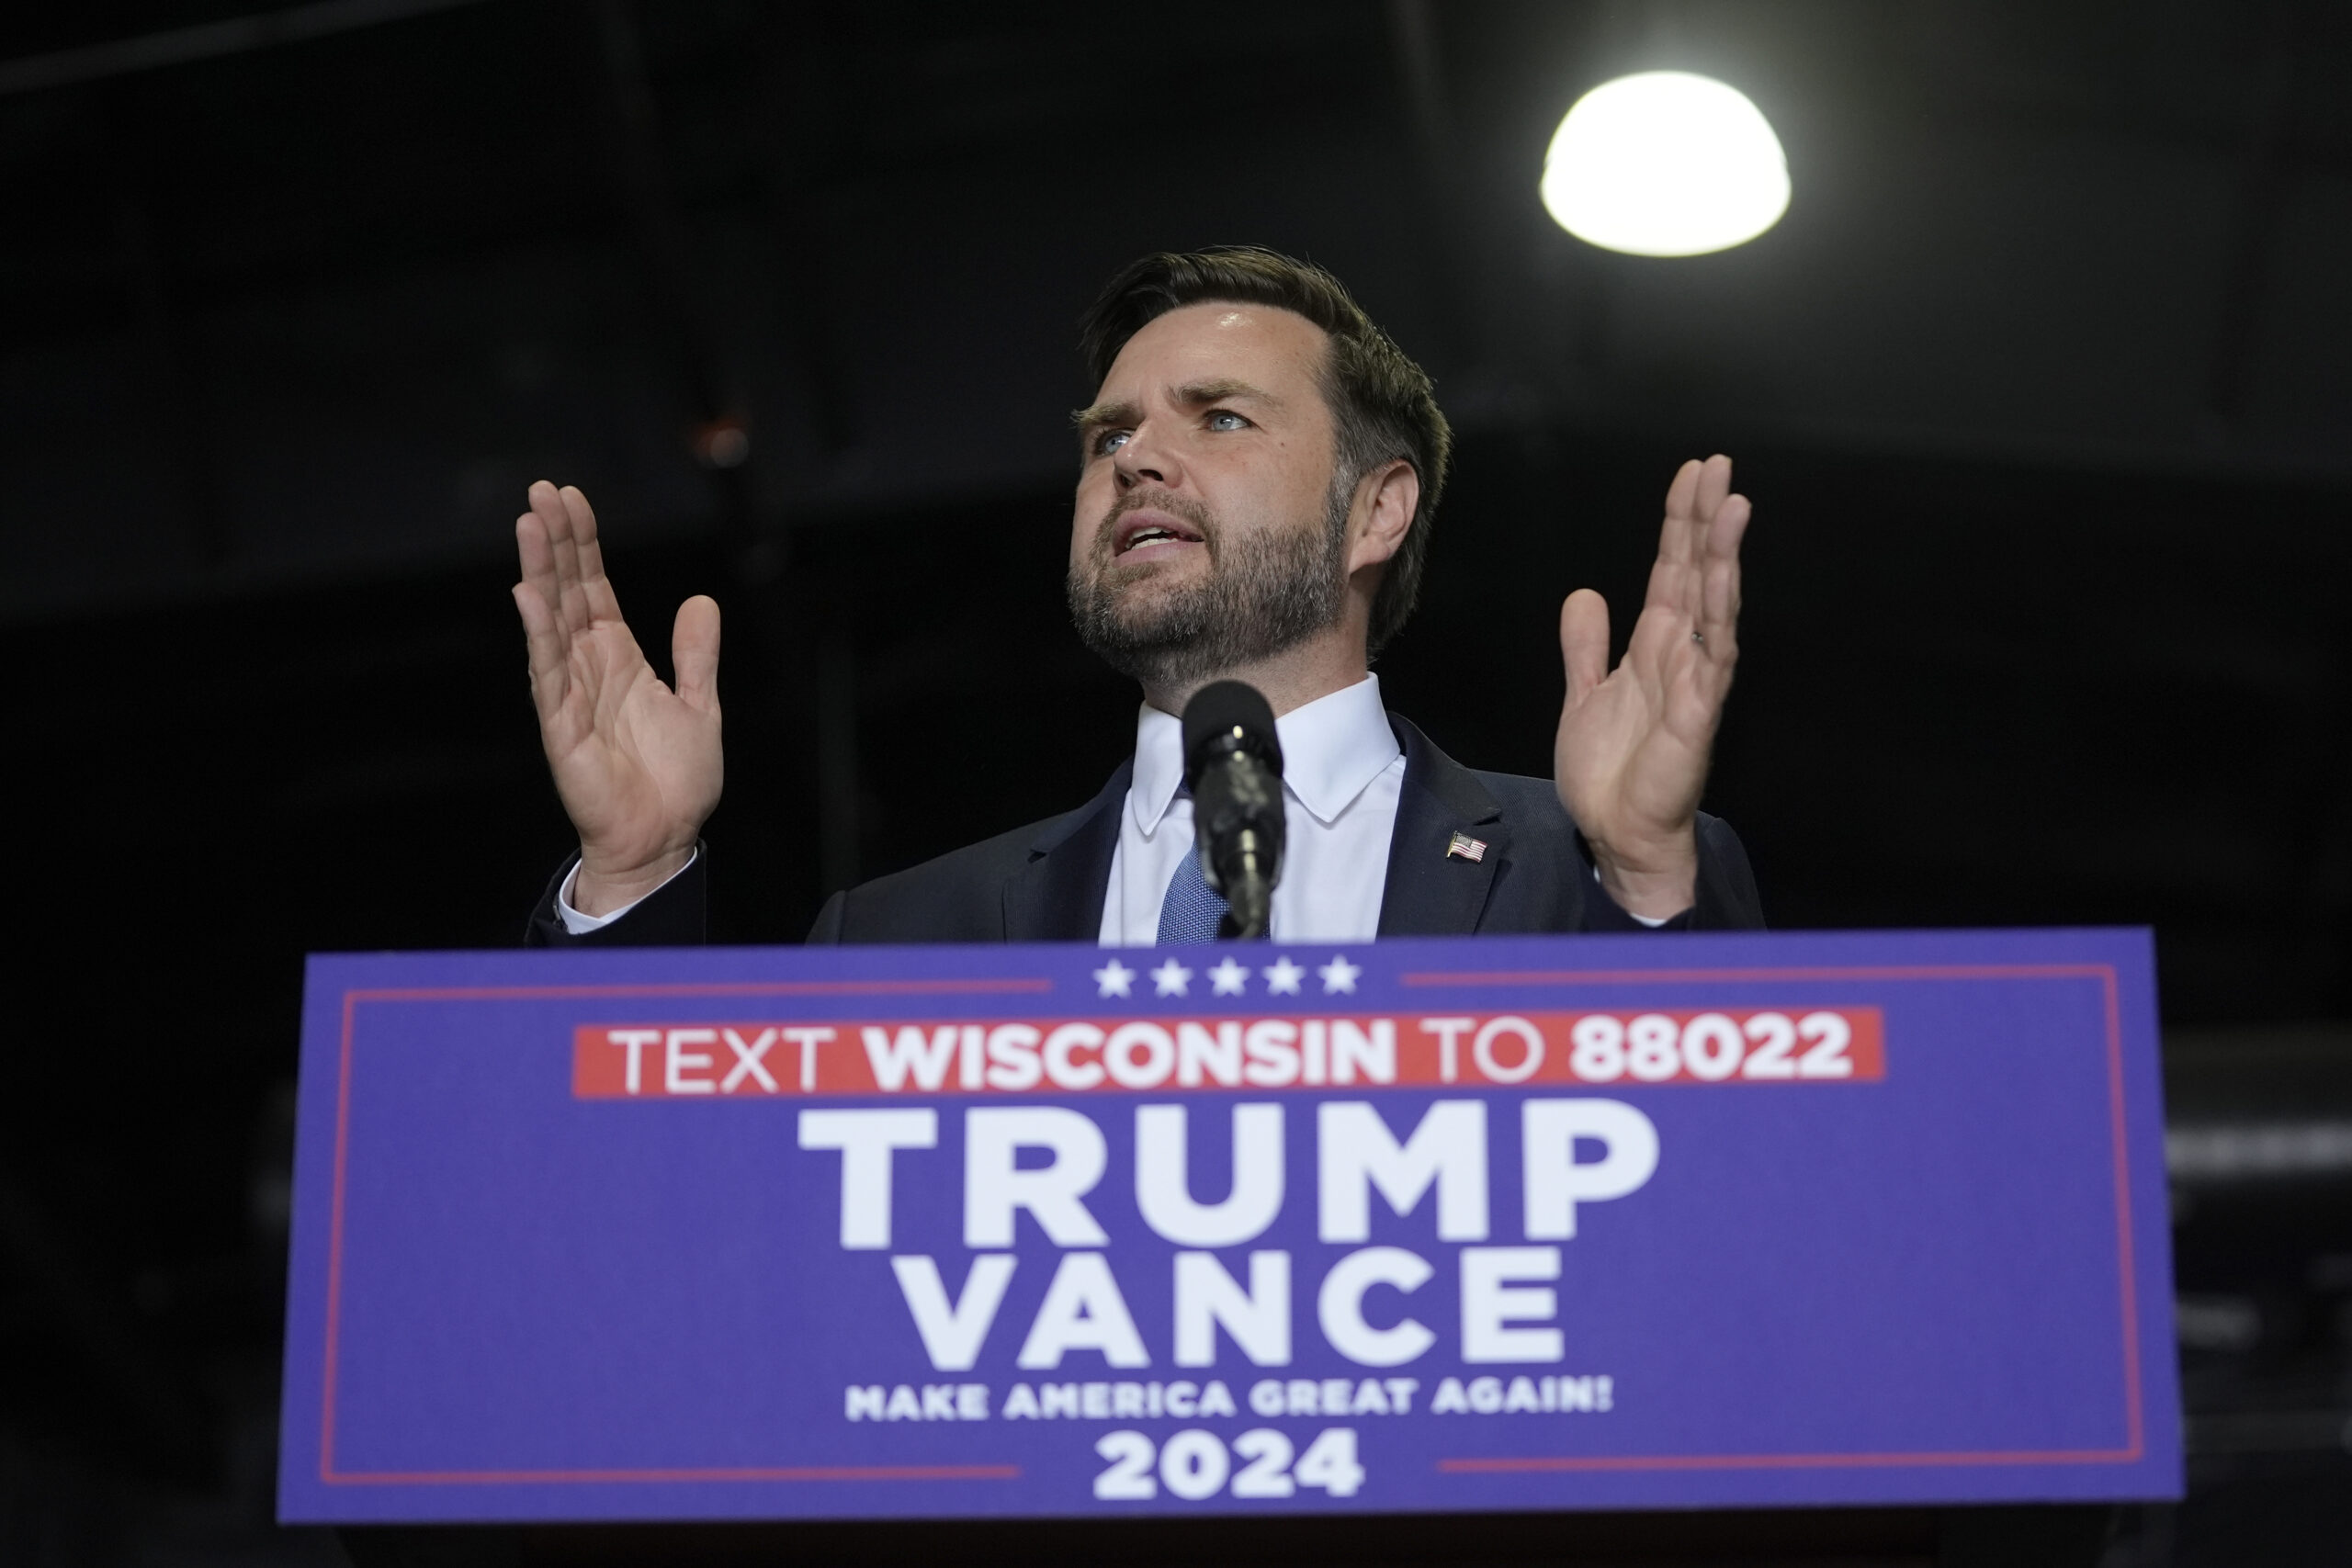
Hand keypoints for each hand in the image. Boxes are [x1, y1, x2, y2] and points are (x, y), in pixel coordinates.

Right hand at [512, 481, 722, 915]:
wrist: (664, 839)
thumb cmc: (675, 782)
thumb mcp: (699, 704)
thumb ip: (696, 654)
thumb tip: (700, 600)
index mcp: (619, 658)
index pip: (593, 588)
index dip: (583, 544)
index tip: (572, 499)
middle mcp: (588, 667)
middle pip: (566, 591)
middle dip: (556, 541)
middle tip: (542, 491)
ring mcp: (570, 693)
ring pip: (550, 621)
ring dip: (540, 572)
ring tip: (530, 523)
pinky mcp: (560, 726)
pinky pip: (548, 672)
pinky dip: (539, 633)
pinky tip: (529, 593)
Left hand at [1554, 455, 1749, 918]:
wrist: (1616, 832)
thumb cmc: (1609, 772)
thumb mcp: (1583, 694)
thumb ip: (1586, 646)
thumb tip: (1585, 594)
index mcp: (1656, 644)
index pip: (1672, 568)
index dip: (1681, 522)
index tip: (1691, 474)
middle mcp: (1682, 654)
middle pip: (1699, 572)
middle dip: (1706, 519)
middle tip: (1718, 466)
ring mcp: (1695, 682)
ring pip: (1716, 606)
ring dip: (1724, 557)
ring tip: (1733, 505)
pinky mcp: (1698, 715)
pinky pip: (1714, 661)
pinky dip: (1719, 621)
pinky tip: (1722, 583)